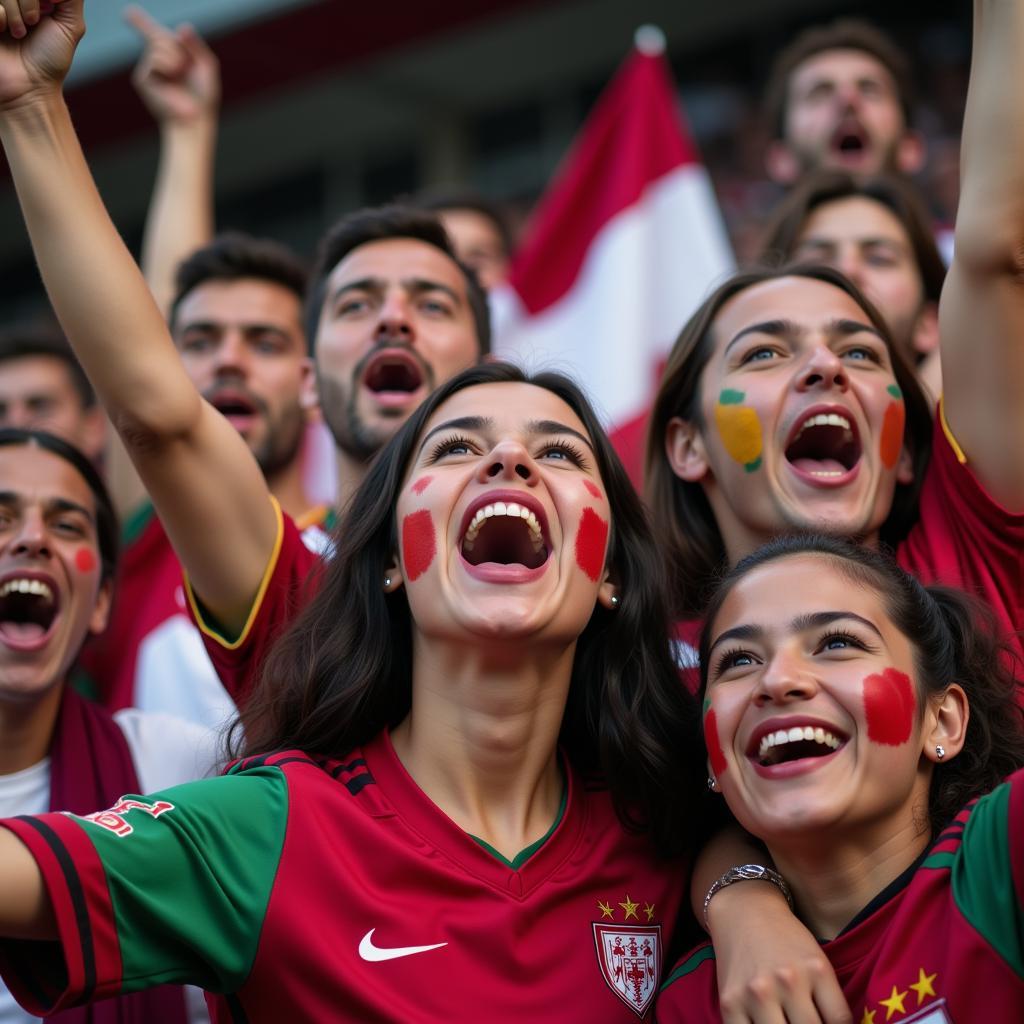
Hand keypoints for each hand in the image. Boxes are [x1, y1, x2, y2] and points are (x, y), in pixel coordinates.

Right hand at [0, 0, 80, 109]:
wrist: (29, 87)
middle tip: (34, 23)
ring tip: (19, 33)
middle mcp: (10, 0)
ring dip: (16, 12)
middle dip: (29, 0)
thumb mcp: (70, 24)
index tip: (51, 5)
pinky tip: (2, 32)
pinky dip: (0, 18)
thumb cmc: (49, 59)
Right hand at [125, 5, 218, 122]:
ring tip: (179, 76)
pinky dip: (167, 67)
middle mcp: (157, 61)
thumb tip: (181, 27)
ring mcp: (148, 69)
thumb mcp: (206, 65)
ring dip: (175, 58)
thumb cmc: (203, 95)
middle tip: (184, 66)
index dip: (140, 22)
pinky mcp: (141, 79)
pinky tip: (171, 79)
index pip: (153, 35)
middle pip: (160, 35)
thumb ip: (195, 44)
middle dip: (176, 47)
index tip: (128, 12)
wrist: (196, 118)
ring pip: (158, 45)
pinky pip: (154, 60)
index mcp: (172, 56)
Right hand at [708, 881, 852, 1023]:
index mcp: (816, 969)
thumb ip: (829, 1000)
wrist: (744, 911)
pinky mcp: (730, 1003)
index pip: (840, 1022)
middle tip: (805, 1020)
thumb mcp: (817, 961)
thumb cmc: (786, 939)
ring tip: (785, 1021)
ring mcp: (757, 994)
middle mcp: (787, 981)